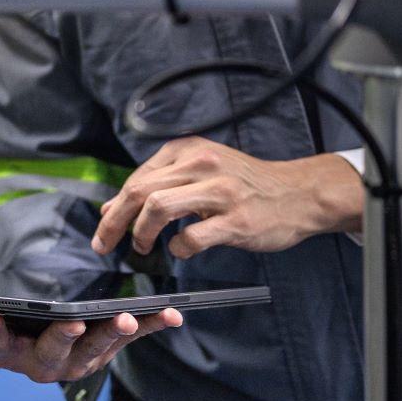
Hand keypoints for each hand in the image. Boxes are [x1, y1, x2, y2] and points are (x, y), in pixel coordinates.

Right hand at [0, 306, 182, 382]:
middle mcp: (47, 363)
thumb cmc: (7, 326)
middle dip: (64, 337)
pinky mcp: (108, 346)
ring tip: (128, 318)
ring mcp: (81, 358)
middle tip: (73, 322)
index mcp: (10, 354)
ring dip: (115, 334)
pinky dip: (154, 326)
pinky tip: (172, 313)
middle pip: (54, 352)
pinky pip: (131, 337)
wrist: (42, 340)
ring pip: (97, 348)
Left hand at [93, 138, 364, 259]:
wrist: (298, 193)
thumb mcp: (200, 172)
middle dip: (114, 222)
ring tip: (141, 248)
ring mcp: (219, 191)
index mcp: (186, 150)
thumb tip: (111, 208)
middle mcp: (200, 164)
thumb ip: (158, 186)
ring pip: (158, 207)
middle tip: (104, 245)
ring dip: (141, 233)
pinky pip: (191, 236)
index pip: (136, 179)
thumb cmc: (244, 185)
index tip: (103, 230)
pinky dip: (178, 247)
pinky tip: (181, 250)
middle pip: (139, 192)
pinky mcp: (236, 219)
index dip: (114, 207)